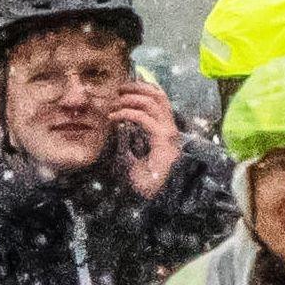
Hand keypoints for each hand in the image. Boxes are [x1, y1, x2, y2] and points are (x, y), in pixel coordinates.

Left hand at [109, 78, 184, 197]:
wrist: (157, 196)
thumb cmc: (146, 180)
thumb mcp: (133, 153)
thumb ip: (129, 139)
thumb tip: (116, 127)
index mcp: (165, 129)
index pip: (160, 99)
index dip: (143, 88)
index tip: (123, 89)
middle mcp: (170, 127)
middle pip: (158, 94)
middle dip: (136, 88)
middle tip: (118, 90)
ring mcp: (168, 132)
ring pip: (152, 102)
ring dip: (130, 99)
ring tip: (114, 104)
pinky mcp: (163, 139)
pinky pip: (144, 118)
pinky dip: (127, 113)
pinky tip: (114, 117)